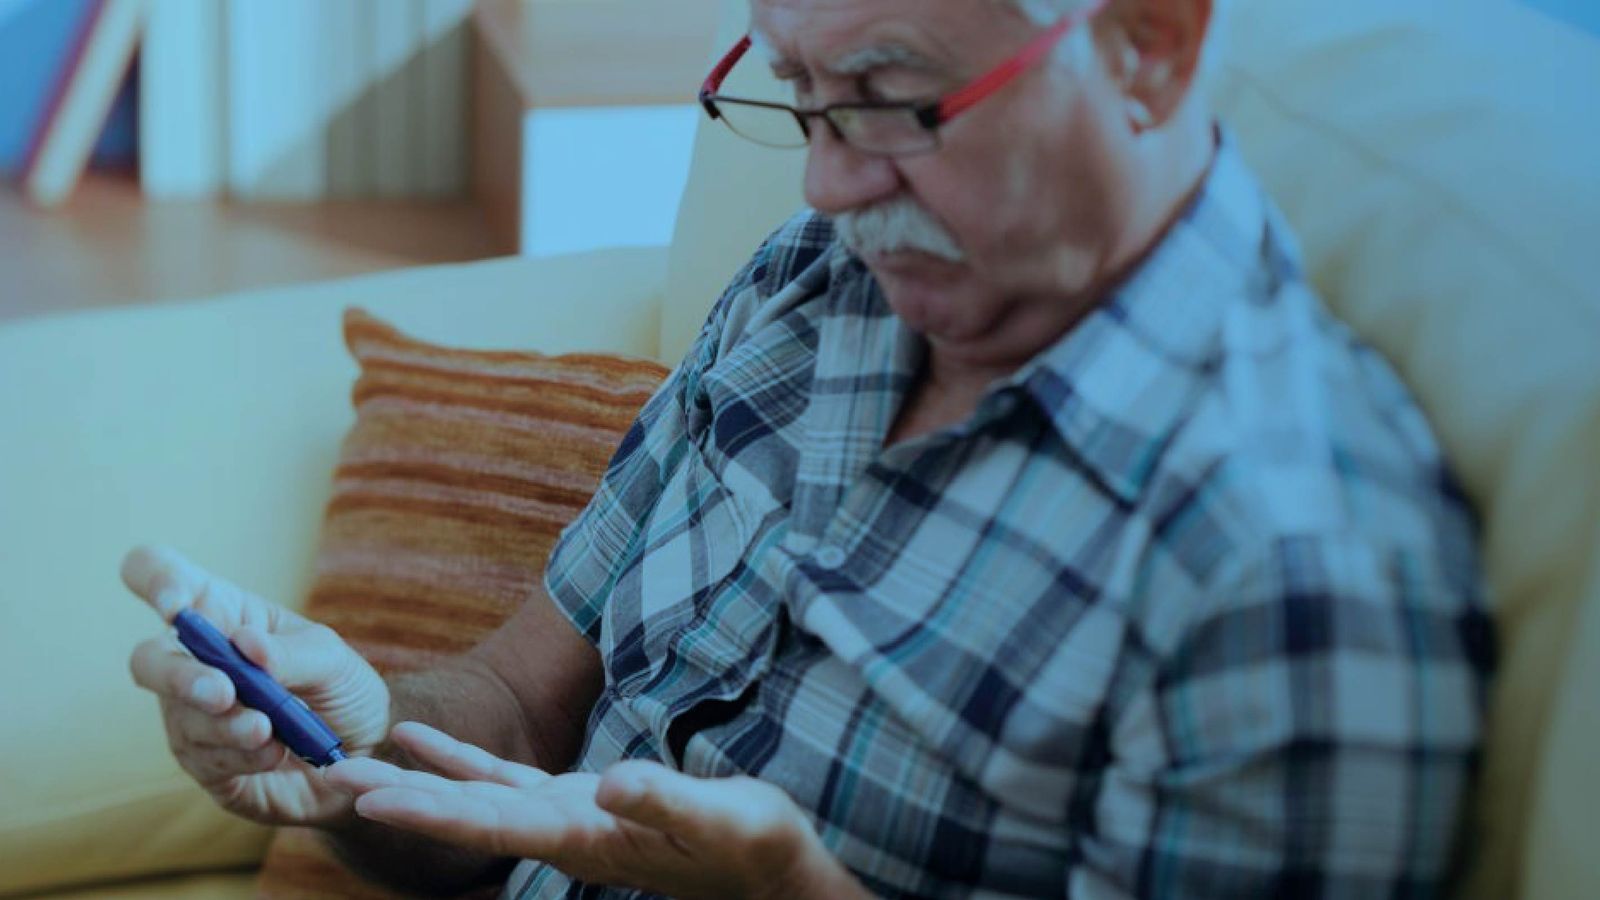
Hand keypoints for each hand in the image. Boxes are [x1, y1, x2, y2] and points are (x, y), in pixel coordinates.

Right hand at [122, 545, 389, 825]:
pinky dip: (242, 755)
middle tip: (224, 692)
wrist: (362, 755)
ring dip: (227, 725)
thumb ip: (292, 653)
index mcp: (219, 612)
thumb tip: (245, 642)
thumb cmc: (340, 690)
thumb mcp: (333, 661)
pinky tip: (273, 752)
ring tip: (268, 729)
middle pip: (148, 660)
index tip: (175, 607)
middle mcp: (193, 661)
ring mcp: (191, 714)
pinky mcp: (203, 762)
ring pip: (182, 717)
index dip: (156, 581)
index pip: (159, 575)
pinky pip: (204, 758)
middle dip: (180, 677)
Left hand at [325, 722, 867, 899]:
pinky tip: (420, 738)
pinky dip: (459, 760)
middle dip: (401, 798)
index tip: (375, 801)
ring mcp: (565, 820)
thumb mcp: (724, 818)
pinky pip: (503, 780)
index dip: (434, 810)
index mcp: (589, 837)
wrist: (768, 868)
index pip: (495, 825)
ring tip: (353, 761)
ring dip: (414, 780)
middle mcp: (563, 833)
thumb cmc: (753, 845)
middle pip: (466, 815)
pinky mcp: (576, 803)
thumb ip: (667, 800)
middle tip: (332, 779)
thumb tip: (611, 781)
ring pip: (473, 798)